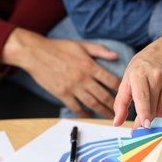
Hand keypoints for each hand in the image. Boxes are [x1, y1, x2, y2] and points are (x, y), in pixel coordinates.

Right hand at [1, 28, 119, 117]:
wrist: (34, 53)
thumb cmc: (58, 47)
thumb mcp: (81, 45)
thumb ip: (100, 50)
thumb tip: (116, 55)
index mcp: (90, 65)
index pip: (111, 80)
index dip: (120, 89)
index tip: (126, 94)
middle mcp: (83, 78)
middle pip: (104, 96)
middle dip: (115, 105)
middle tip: (121, 111)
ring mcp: (73, 88)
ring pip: (92, 104)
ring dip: (103, 112)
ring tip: (110, 117)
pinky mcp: (62, 94)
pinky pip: (76, 107)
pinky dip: (84, 114)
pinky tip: (90, 116)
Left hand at [113, 40, 161, 128]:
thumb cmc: (143, 68)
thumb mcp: (127, 80)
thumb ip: (121, 103)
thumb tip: (117, 122)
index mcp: (139, 73)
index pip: (142, 96)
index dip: (143, 112)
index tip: (145, 125)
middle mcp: (157, 74)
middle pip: (154, 107)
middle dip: (147, 117)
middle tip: (143, 120)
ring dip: (158, 114)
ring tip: (154, 105)